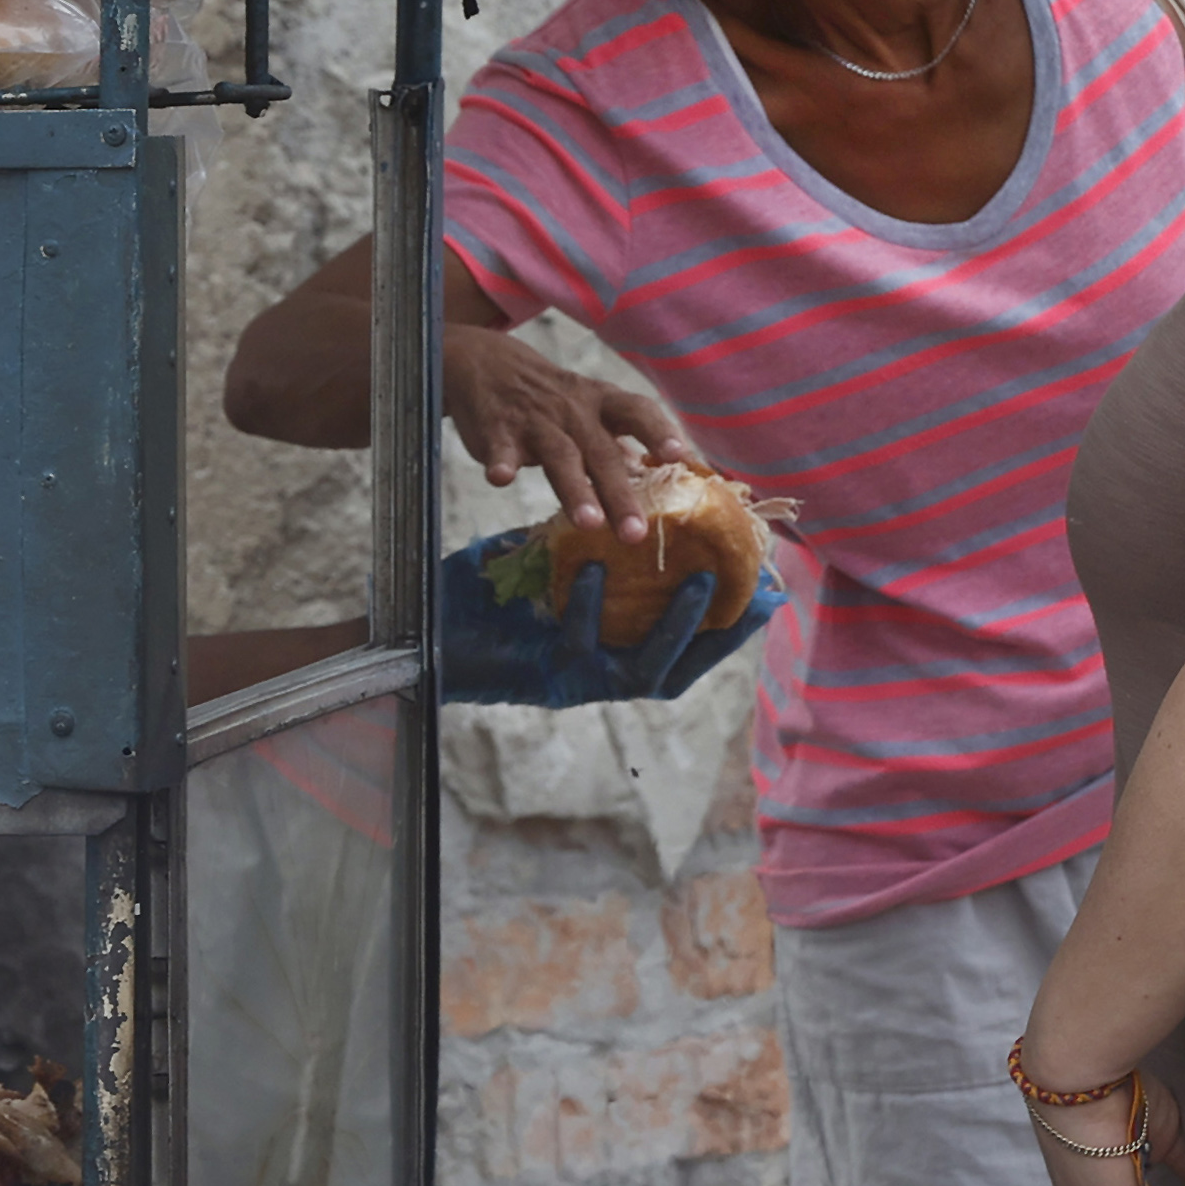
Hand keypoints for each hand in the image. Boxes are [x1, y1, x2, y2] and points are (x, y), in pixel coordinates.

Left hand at [432, 531, 769, 706]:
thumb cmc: (477, 604)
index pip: (680, 645)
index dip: (724, 627)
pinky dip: (593, 608)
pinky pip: (581, 646)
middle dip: (721, 633)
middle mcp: (603, 675)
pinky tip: (596, 571)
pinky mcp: (544, 683)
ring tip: (700, 582)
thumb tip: (628, 501)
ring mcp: (578, 685)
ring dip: (676, 626)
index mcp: (608, 651)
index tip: (765, 598)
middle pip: (682, 666)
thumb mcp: (541, 569)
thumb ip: (584, 546)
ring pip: (647, 669)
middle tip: (758, 598)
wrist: (419, 637)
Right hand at [443, 325, 691, 541]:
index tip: (678, 456)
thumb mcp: (589, 410)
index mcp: (602, 403)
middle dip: (619, 494)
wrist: (487, 364)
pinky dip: (501, 461)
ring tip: (589, 523)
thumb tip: (651, 478)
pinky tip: (500, 479)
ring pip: (560, 455)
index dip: (658, 432)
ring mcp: (535, 421)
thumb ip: (616, 444)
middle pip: (602, 452)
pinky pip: (500, 447)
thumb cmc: (551, 399)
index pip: (638, 412)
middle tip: (635, 534)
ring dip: (576, 488)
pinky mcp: (498, 430)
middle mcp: (574, 412)